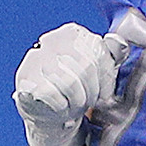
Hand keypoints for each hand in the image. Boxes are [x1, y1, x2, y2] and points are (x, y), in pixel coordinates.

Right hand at [13, 24, 128, 145]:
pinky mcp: (24, 79)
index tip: (104, 94)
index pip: (98, 53)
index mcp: (72, 33)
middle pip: (86, 67)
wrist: (47, 112)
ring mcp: (35, 59)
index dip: (105, 79)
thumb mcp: (97, 70)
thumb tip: (120, 44)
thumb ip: (111, 55)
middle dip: (91, 93)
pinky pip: (51, 95)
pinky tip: (60, 108)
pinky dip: (61, 108)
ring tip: (74, 106)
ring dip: (77, 102)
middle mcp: (51, 40)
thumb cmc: (74, 89)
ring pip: (70, 82)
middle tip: (87, 103)